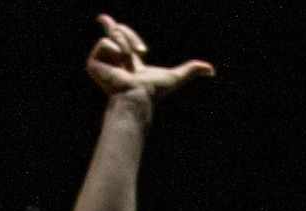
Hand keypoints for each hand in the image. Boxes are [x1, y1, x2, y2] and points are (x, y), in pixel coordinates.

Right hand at [84, 14, 211, 111]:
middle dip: (132, 36)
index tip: (102, 18)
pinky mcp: (93, 63)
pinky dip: (114, 51)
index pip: (116, 37)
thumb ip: (192, 70)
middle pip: (118, 29)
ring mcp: (101, 60)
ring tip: (128, 64)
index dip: (110, 26)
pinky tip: (118, 65)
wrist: (139, 97)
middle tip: (142, 52)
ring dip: (126, 46)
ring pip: (113, 35)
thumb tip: (213, 70)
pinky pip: (104, 43)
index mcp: (126, 58)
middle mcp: (112, 57)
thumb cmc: (154, 91)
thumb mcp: (176, 77)